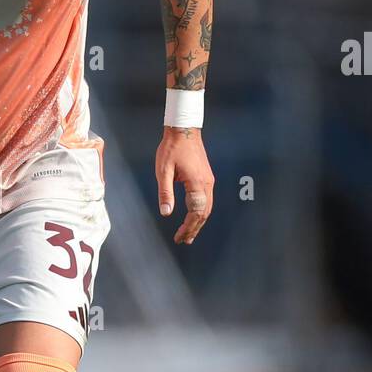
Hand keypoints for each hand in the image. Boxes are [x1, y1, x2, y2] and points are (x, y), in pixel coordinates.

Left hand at [155, 126, 214, 244]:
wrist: (184, 130)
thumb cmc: (172, 148)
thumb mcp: (163, 171)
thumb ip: (165, 193)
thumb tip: (166, 213)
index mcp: (197, 183)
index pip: (195, 212)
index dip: (188, 227)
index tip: (179, 237)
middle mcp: (206, 183)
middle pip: (204, 213)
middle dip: (194, 228)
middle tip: (184, 240)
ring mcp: (208, 180)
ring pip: (207, 207)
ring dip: (198, 222)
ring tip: (189, 234)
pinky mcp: (206, 177)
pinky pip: (206, 199)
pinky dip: (200, 211)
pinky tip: (194, 216)